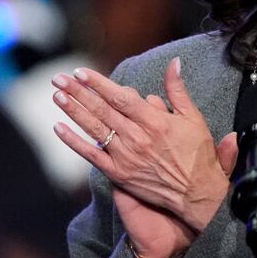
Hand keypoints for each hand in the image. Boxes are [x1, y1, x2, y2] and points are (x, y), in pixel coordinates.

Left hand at [53, 57, 239, 256]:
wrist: (198, 194)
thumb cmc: (198, 156)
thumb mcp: (194, 118)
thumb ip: (178, 90)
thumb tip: (174, 63)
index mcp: (155, 121)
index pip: (120, 97)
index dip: (99, 84)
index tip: (81, 72)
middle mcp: (137, 137)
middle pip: (102, 110)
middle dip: (79, 92)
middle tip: (59, 78)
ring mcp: (126, 156)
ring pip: (95, 129)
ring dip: (74, 111)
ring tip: (57, 95)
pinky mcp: (119, 173)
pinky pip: (92, 155)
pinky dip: (74, 142)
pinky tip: (59, 128)